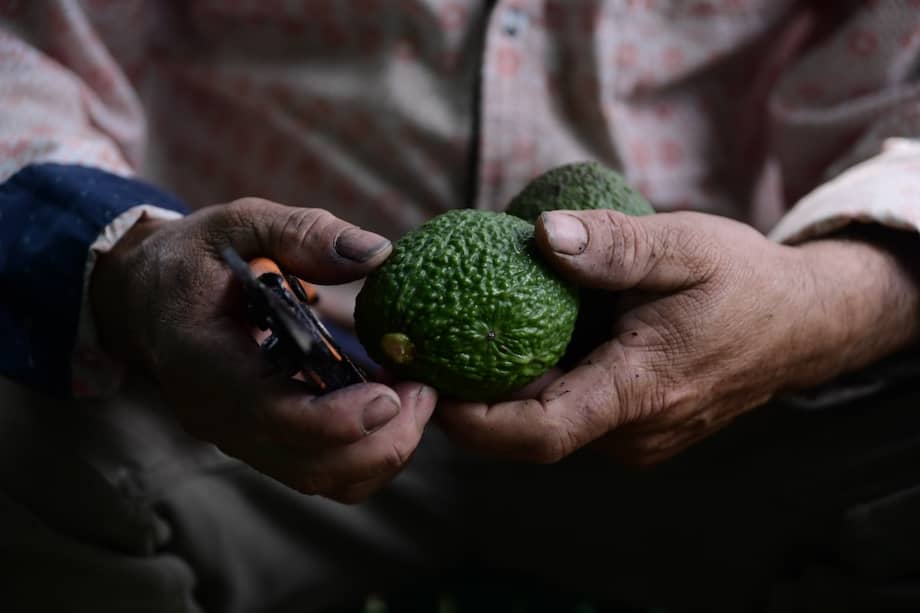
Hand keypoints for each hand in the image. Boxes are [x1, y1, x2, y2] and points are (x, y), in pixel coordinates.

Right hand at [91, 198, 435, 502]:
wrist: (146, 298)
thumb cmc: (194, 258)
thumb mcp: (240, 223)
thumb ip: (302, 233)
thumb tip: (378, 253)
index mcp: (202, 360)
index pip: (270, 414)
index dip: (338, 418)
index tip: (394, 393)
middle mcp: (216, 415)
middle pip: (308, 464)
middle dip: (381, 440)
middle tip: (427, 392)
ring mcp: (237, 437)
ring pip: (321, 478)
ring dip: (381, 451)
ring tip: (419, 399)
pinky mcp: (259, 442)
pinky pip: (319, 470)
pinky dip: (366, 451)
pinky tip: (393, 405)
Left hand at [439, 210, 919, 465]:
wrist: (802, 324)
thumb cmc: (744, 281)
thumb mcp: (685, 245)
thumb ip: (615, 245)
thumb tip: (542, 235)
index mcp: (642, 390)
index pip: (542, 432)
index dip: (476, 422)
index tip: (429, 384)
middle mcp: (635, 431)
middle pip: (531, 429)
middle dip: (477, 393)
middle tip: (431, 339)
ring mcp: (636, 437)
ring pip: (549, 420)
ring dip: (509, 383)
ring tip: (472, 326)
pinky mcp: (635, 427)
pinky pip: (573, 410)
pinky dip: (542, 379)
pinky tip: (530, 334)